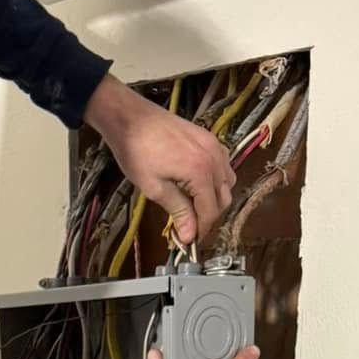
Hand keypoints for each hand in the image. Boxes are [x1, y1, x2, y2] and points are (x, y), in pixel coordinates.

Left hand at [84, 76, 233, 246]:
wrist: (131, 117)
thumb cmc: (137, 151)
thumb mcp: (155, 187)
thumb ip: (178, 211)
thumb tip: (190, 236)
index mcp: (201, 172)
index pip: (210, 211)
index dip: (201, 230)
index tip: (189, 241)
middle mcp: (214, 159)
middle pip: (223, 199)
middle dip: (209, 216)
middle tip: (190, 226)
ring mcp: (214, 146)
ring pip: (227, 182)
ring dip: (215, 198)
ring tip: (193, 206)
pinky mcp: (209, 138)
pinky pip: (223, 165)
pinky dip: (216, 180)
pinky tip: (198, 185)